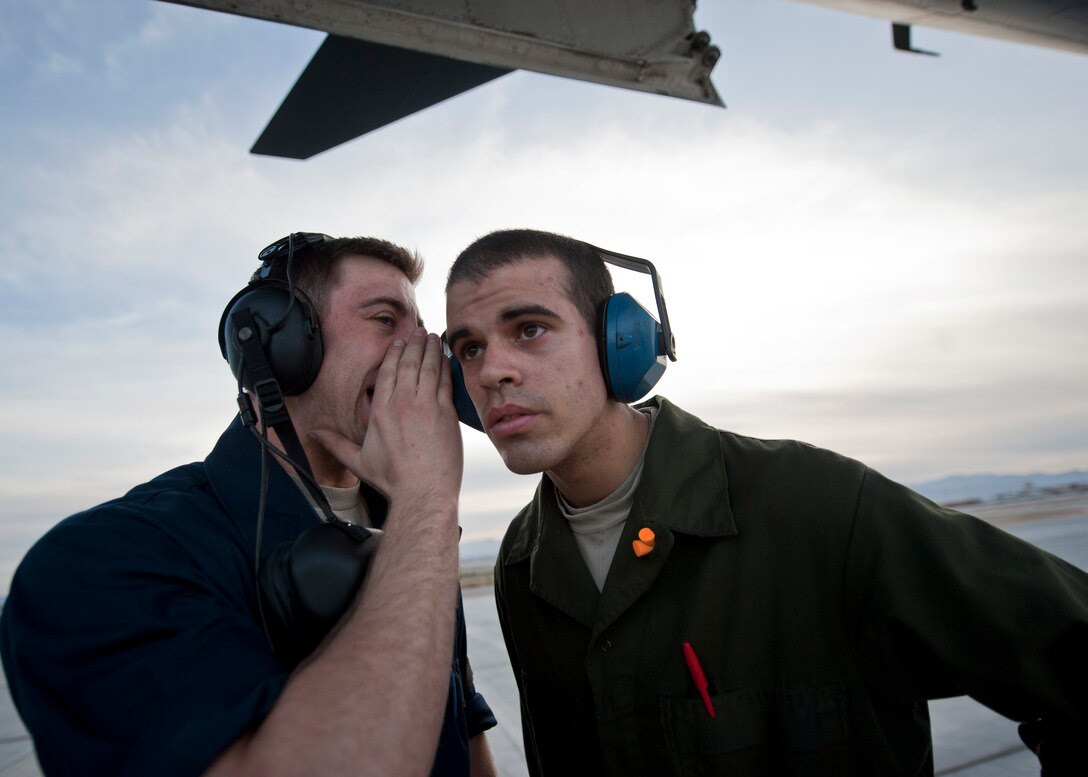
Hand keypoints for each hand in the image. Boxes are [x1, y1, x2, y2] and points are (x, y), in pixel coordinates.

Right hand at [310, 329, 462, 510]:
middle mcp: (403, 403)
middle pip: (409, 364)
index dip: (395, 353)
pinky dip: (446, 367)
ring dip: (432, 350)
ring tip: (434, 338)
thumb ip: (335, 443)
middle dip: (415, 344)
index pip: (388, 371)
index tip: (400, 342)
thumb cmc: (392, 480)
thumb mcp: (358, 461)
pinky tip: (446, 359)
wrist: (423, 491)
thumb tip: (312, 434)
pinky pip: (446, 383)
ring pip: (429, 368)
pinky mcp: (446, 414)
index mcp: (381, 411)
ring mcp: (427, 406)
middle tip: (420, 332)